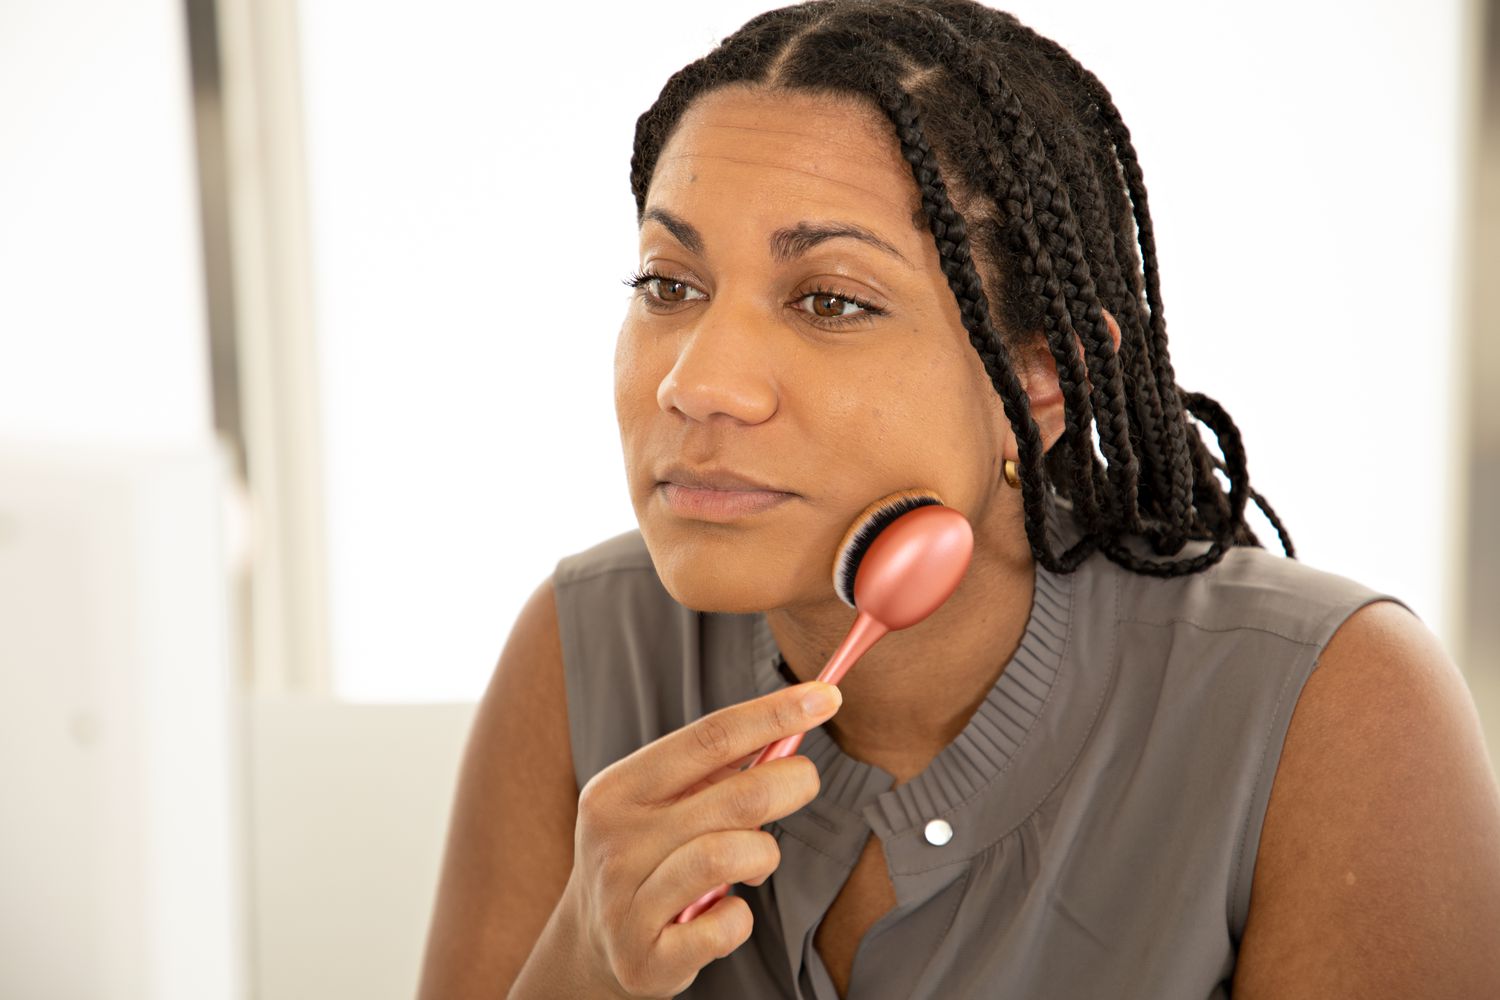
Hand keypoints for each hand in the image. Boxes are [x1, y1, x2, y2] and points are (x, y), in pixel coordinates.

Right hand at [559, 680, 841, 997]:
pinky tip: (726, 911)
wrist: (591, 946)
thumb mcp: (660, 804)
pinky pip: (726, 926)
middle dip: (792, 783)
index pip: (709, 737)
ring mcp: (626, 902)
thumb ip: (712, 771)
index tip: (826, 696)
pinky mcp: (646, 959)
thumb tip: (788, 728)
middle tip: (805, 783)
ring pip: (730, 855)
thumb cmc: (646, 858)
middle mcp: (616, 841)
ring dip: (764, 856)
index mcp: (618, 789)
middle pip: (736, 796)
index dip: (775, 715)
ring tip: (755, 863)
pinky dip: (741, 917)